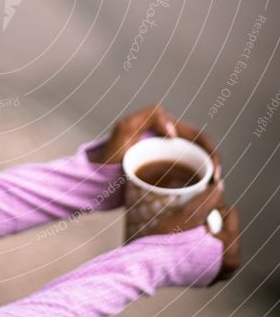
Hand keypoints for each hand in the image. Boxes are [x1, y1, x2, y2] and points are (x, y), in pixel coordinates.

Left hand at [92, 104, 221, 181]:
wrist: (98, 175)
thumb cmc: (110, 152)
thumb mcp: (125, 129)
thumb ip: (149, 117)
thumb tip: (174, 132)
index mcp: (167, 127)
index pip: (197, 136)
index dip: (211, 151)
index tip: (213, 170)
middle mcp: (171, 141)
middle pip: (202, 151)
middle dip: (215, 165)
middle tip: (217, 184)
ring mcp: (169, 157)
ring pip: (197, 164)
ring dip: (209, 176)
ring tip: (212, 192)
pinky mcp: (165, 173)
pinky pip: (187, 177)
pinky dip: (197, 186)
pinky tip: (200, 198)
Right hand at [149, 182, 241, 282]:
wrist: (148, 265)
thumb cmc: (167, 242)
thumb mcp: (189, 213)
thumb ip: (208, 197)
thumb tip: (220, 184)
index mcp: (232, 250)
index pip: (230, 213)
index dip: (211, 207)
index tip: (194, 214)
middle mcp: (230, 266)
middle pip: (224, 227)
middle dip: (209, 221)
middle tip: (188, 225)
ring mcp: (219, 274)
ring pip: (216, 239)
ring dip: (204, 232)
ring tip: (185, 234)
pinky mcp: (207, 278)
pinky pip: (209, 253)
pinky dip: (200, 246)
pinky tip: (185, 245)